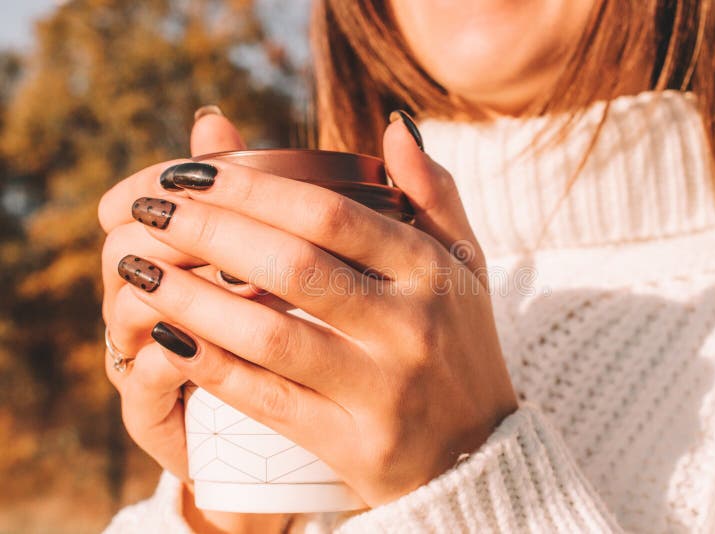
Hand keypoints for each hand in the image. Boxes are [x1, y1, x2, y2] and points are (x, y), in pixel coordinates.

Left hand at [103, 115, 517, 505]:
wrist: (481, 452)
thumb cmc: (460, 345)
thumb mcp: (465, 265)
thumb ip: (434, 193)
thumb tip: (392, 124)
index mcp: (432, 272)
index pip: (331, 214)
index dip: (251, 187)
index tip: (191, 172)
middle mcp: (411, 326)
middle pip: (291, 265)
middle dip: (207, 231)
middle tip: (149, 210)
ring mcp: (382, 390)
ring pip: (269, 335)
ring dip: (192, 298)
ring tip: (138, 269)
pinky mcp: (353, 444)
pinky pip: (267, 400)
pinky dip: (211, 365)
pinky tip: (167, 335)